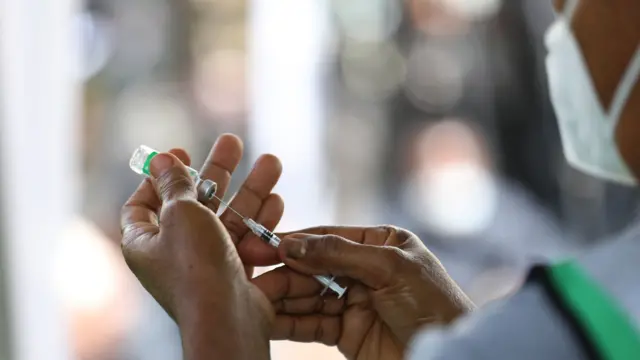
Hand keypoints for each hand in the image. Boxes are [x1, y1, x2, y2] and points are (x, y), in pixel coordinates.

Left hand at [121, 147, 274, 359]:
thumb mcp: (180, 213)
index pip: (143, 202)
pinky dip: (261, 221)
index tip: (183, 154)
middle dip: (218, 172)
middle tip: (233, 143)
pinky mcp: (235, 273)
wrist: (227, 316)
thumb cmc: (195, 265)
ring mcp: (206, 263)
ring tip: (273, 162)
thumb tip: (161, 159)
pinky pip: (247, 240)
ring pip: (229, 218)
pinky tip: (278, 200)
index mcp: (145, 240)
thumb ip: (174, 183)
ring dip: (251, 190)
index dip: (159, 176)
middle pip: (195, 202)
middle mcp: (173, 253)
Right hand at [252, 226, 474, 359]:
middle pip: (312, 267)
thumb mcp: (390, 267)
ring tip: (254, 297)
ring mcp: (353, 302)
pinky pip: (312, 324)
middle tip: (251, 274)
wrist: (450, 359)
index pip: (327, 238)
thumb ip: (340, 253)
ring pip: (308, 296)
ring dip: (281, 297)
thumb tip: (292, 243)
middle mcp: (363, 270)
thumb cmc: (434, 304)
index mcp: (379, 244)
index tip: (262, 244)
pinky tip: (268, 318)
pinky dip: (289, 322)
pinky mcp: (346, 333)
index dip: (294, 241)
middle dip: (283, 272)